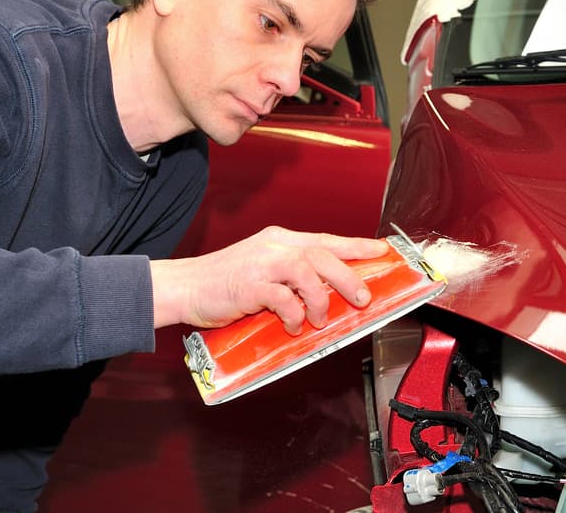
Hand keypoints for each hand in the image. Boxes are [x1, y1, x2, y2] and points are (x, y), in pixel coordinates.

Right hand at [150, 226, 388, 333]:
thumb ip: (292, 278)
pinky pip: (282, 298)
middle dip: (348, 277)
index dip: (356, 245)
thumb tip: (328, 296)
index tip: (381, 251)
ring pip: (306, 272)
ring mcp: (261, 264)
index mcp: (280, 240)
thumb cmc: (225, 283)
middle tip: (363, 298)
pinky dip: (294, 314)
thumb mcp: (264, 270)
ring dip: (320, 299)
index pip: (326, 239)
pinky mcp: (249, 285)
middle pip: (323, 254)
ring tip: (319, 318)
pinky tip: (294, 325)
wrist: (184, 287)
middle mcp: (274, 246)